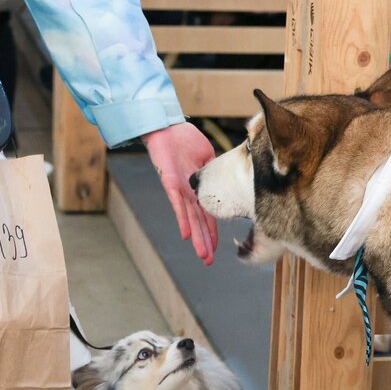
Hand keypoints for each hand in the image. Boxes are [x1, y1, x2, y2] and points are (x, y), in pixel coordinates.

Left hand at [142, 123, 218, 264]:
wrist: (167, 127)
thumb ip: (213, 173)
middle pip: (199, 222)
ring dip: (196, 237)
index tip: (216, 249)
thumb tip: (223, 181)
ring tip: (202, 255)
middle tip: (207, 262)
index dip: (211, 232)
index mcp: (198, 189)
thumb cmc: (184, 139)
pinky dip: (182, 219)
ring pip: (190, 218)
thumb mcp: (207, 157)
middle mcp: (188, 194)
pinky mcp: (170, 183)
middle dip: (204, 242)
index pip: (207, 215)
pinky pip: (177, 204)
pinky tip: (186, 234)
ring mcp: (179, 190)